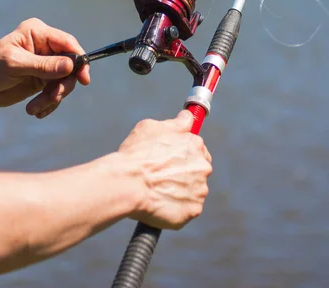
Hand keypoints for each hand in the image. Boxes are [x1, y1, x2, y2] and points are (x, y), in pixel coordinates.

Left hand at [0, 18, 89, 117]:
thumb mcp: (15, 65)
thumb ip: (43, 65)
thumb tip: (70, 65)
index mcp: (37, 33)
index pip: (67, 43)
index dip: (79, 59)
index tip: (84, 79)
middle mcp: (45, 46)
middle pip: (70, 64)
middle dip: (63, 84)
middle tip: (52, 98)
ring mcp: (46, 63)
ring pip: (65, 81)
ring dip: (53, 97)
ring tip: (35, 109)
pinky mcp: (44, 80)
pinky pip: (57, 92)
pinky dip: (50, 104)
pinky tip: (36, 111)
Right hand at [118, 110, 211, 229]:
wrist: (127, 183)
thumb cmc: (136, 153)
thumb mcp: (152, 127)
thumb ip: (175, 123)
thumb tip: (187, 118)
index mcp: (195, 144)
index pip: (198, 149)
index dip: (183, 154)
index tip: (171, 158)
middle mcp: (203, 167)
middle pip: (198, 170)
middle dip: (184, 172)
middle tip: (161, 175)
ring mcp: (200, 190)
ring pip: (193, 190)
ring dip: (180, 190)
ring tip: (157, 189)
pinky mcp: (192, 210)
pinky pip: (187, 209)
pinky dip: (176, 207)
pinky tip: (159, 202)